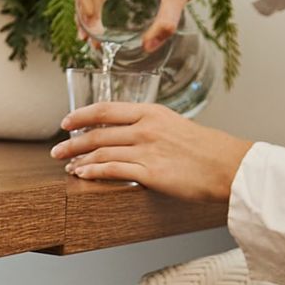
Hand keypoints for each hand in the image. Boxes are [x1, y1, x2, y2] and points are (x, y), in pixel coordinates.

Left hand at [52, 102, 251, 201]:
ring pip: (102, 151)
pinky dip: (93, 171)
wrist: (227, 166)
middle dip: (72, 141)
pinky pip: (113, 170)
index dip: (81, 116)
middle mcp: (145, 128)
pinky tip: (82, 174)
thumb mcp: (175, 127)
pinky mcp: (150, 173)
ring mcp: (147, 150)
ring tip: (67, 166)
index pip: (106, 109)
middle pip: (98, 132)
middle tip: (56, 149)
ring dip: (79, 158)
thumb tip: (131, 136)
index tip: (66, 122)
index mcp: (151, 112)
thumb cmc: (205, 150)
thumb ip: (151, 128)